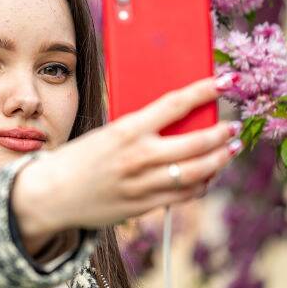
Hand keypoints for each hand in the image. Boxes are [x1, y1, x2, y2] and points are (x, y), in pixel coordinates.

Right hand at [11, 74, 241, 241]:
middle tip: (234, 126)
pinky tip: (209, 175)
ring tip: (231, 149)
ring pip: (199, 171)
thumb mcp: (106, 133)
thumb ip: (139, 127)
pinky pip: (185, 194)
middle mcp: (139, 157)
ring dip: (221, 158)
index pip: (175, 104)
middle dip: (223, 132)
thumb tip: (174, 117)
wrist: (52, 194)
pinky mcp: (145, 205)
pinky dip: (203, 184)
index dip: (204, 91)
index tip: (224, 82)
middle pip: (197, 142)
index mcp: (127, 130)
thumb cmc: (79, 159)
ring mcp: (144, 184)